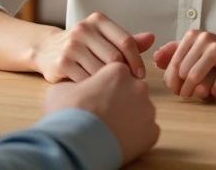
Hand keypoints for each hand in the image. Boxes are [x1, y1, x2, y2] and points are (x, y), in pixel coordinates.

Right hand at [33, 12, 155, 82]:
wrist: (46, 50)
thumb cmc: (82, 46)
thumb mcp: (103, 38)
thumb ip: (127, 40)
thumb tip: (152, 38)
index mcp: (98, 20)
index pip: (126, 41)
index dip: (136, 60)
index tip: (140, 75)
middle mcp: (84, 29)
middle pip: (115, 58)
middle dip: (123, 75)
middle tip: (127, 87)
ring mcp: (71, 45)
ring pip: (101, 71)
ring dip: (108, 85)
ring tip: (111, 92)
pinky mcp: (62, 63)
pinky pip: (87, 81)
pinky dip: (93, 90)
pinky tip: (94, 94)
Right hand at [45, 62, 159, 163]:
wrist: (75, 144)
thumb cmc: (66, 113)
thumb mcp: (62, 88)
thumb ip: (76, 80)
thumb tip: (77, 84)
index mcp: (117, 71)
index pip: (118, 73)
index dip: (107, 85)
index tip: (99, 96)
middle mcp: (137, 86)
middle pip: (132, 90)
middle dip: (121, 99)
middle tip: (105, 112)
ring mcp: (147, 109)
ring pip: (141, 110)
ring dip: (129, 116)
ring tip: (110, 127)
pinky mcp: (152, 131)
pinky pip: (146, 130)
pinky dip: (135, 135)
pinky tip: (118, 138)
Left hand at [154, 29, 215, 99]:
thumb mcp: (199, 51)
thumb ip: (177, 53)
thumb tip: (155, 58)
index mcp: (193, 36)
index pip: (172, 63)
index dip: (172, 80)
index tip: (177, 89)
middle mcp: (204, 39)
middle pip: (182, 72)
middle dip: (184, 88)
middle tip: (190, 94)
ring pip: (194, 78)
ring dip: (196, 92)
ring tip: (202, 94)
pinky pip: (215, 85)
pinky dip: (215, 93)